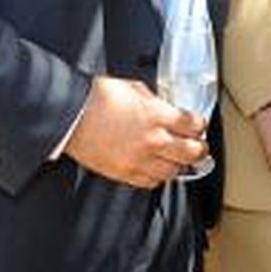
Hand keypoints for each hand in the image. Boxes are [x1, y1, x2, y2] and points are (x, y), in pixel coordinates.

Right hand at [64, 76, 208, 188]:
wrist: (71, 117)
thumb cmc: (97, 99)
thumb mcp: (135, 89)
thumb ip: (155, 102)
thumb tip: (165, 108)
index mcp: (158, 116)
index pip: (195, 126)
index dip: (200, 125)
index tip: (198, 125)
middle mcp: (154, 141)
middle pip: (192, 152)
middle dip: (199, 148)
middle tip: (199, 146)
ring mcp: (140, 160)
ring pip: (175, 172)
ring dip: (179, 164)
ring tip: (178, 158)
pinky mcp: (125, 174)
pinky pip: (152, 182)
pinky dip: (158, 176)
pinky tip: (156, 167)